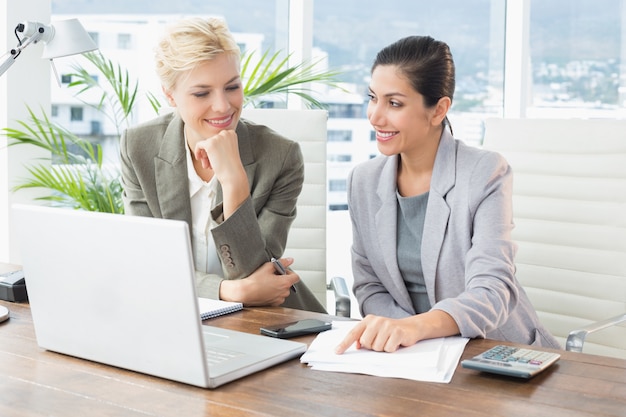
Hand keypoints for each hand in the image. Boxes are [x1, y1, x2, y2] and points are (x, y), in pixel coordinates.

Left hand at [193, 129, 245, 186]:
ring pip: (205, 144)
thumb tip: (207, 142)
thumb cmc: (231, 166)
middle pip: (211, 140)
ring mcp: (217, 138)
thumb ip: (220, 144)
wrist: (233, 175)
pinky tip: (200, 158)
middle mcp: (225, 133)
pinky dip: (197, 152)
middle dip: (209, 153)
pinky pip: (199, 145)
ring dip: (205, 155)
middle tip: (210, 163)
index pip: (217, 138)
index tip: (216, 157)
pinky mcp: (210, 144)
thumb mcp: (228, 150)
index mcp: (231, 134)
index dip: (215, 148)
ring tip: (209, 165)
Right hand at [220, 258, 299, 306]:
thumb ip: (282, 262)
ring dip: (278, 286)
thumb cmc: (255, 280)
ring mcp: (279, 299)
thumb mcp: (268, 267)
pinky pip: (278, 297)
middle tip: (272, 276)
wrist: (245, 293)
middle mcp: (284, 292)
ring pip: (283, 291)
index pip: (296, 277)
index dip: (290, 272)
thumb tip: (290, 260)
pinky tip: (265, 289)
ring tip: (267, 283)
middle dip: (282, 279)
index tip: (282, 271)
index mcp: (285, 282)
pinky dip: (274, 293)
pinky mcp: (273, 304)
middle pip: (288, 283)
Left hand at [334, 310, 459, 353]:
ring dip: (383, 348)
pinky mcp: (397, 332)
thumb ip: (364, 337)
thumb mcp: (375, 331)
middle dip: (373, 346)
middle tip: (381, 341)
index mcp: (368, 320)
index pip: (353, 333)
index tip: (337, 351)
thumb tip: (356, 346)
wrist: (410, 327)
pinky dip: (392, 349)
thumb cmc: (390, 331)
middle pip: (366, 343)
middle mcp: (376, 321)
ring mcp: (387, 325)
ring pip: (377, 348)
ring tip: (389, 341)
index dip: (344, 343)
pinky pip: (388, 348)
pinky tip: (396, 343)